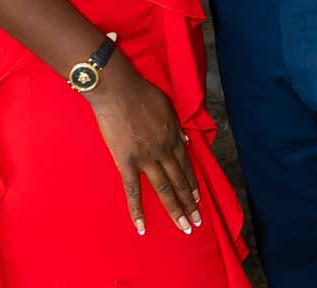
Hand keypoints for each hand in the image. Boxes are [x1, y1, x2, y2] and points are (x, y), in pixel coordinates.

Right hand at [87, 51, 200, 236]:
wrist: (118, 91)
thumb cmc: (141, 93)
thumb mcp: (167, 106)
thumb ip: (176, 125)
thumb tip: (186, 139)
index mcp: (172, 136)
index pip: (186, 165)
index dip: (193, 183)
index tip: (198, 199)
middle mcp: (163, 150)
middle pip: (179, 181)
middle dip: (189, 203)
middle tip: (197, 222)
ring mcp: (146, 158)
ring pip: (164, 189)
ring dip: (175, 209)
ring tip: (184, 227)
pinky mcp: (126, 162)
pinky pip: (133, 190)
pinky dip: (137, 210)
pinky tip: (142, 226)